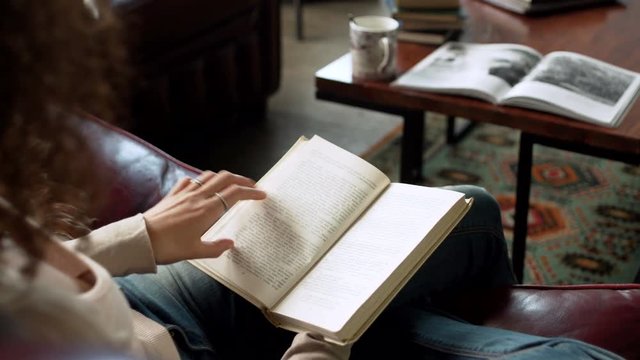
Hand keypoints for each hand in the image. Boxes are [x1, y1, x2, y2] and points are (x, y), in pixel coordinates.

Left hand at [142, 170, 265, 263]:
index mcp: (207, 210)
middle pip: (225, 179)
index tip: (261, 194)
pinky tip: (201, 186)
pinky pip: (190, 180)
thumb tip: (230, 244)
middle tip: (251, 186)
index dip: (251, 192)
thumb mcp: (196, 252)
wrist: (141, 239)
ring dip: (223, 177)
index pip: (235, 194)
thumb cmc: (168, 246)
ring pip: (209, 176)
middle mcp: (198, 197)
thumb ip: (216, 247)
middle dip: (241, 180)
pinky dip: (201, 179)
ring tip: (230, 184)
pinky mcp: (173, 194)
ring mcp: (185, 193)